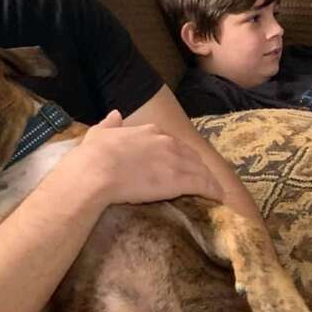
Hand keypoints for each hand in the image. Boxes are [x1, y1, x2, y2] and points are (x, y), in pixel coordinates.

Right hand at [74, 110, 223, 205]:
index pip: (170, 142)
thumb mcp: (99, 133)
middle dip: (195, 165)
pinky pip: (203, 184)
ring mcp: (175, 160)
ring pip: (200, 169)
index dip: (175, 153)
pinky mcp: (180, 180)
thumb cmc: (93, 155)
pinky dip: (213, 190)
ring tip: (214, 189)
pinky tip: (218, 197)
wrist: (96, 172)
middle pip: (189, 154)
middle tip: (199, 177)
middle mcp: (166, 142)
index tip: (177, 162)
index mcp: (148, 131)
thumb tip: (115, 114)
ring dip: (208, 179)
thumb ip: (110, 124)